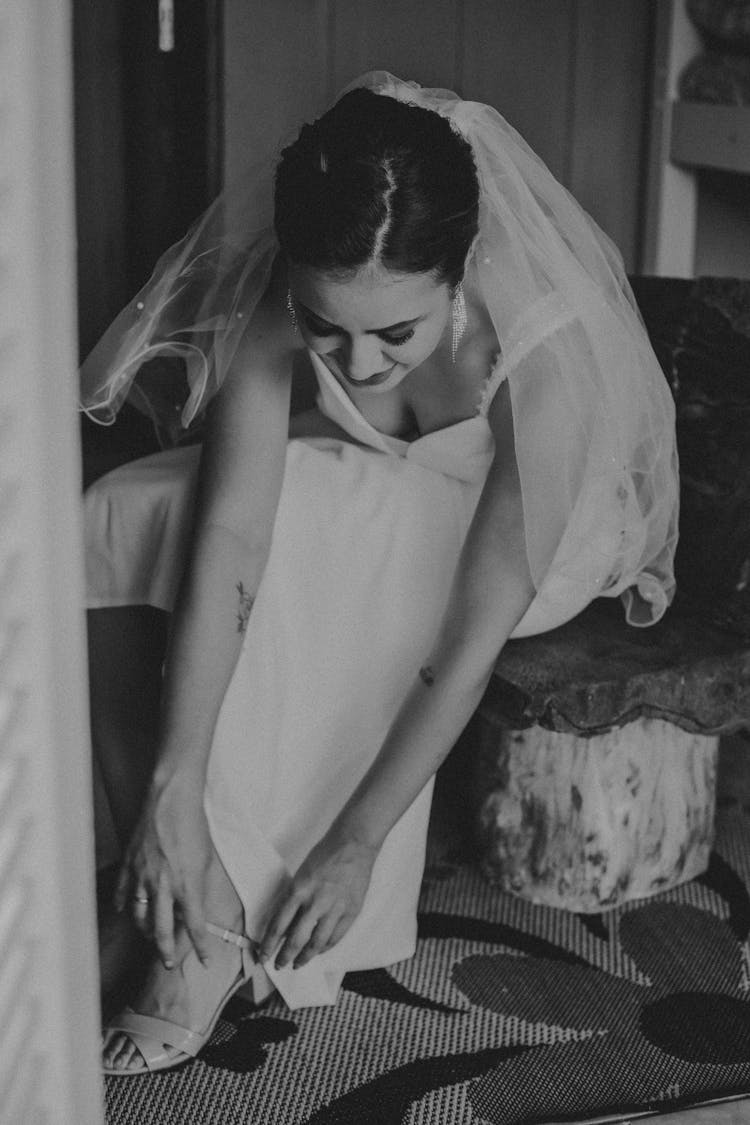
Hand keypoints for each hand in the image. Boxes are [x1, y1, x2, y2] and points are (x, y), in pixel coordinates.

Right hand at [114, 772, 212, 967]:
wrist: (171, 799)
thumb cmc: (194, 826)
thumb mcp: (207, 859)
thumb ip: (200, 886)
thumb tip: (195, 906)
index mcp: (187, 885)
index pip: (194, 926)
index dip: (201, 947)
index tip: (205, 960)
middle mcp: (163, 886)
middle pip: (161, 931)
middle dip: (166, 951)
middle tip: (169, 964)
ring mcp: (143, 877)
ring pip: (140, 916)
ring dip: (146, 931)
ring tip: (152, 938)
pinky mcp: (130, 865)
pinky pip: (124, 893)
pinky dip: (126, 906)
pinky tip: (127, 912)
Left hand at [259, 828, 378, 970]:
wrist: (354, 844)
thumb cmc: (325, 855)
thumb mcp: (302, 874)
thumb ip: (294, 899)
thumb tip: (285, 925)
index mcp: (299, 889)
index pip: (278, 925)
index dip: (269, 944)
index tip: (263, 956)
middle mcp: (316, 902)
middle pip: (296, 939)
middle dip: (285, 956)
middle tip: (279, 965)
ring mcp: (335, 908)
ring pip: (317, 943)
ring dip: (305, 957)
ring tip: (298, 964)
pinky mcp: (351, 911)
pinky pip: (336, 937)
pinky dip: (325, 948)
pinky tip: (319, 951)